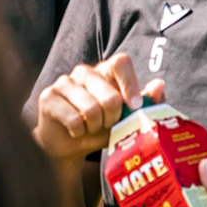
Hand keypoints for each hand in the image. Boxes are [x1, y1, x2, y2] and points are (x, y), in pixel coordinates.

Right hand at [34, 55, 161, 159]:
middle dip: (114, 118)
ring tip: (91, 128)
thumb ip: (145, 102)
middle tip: (109, 125)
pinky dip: (80, 132)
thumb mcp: (126, 117)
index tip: (135, 106)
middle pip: (110, 95)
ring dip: (95, 127)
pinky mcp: (47, 97)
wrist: (68, 144)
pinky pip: (73, 120)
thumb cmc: (100, 127)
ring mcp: (63, 83)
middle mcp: (83, 72)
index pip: (121, 62)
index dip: (131, 84)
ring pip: (91, 109)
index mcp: (104, 72)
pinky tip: (76, 131)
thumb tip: (159, 84)